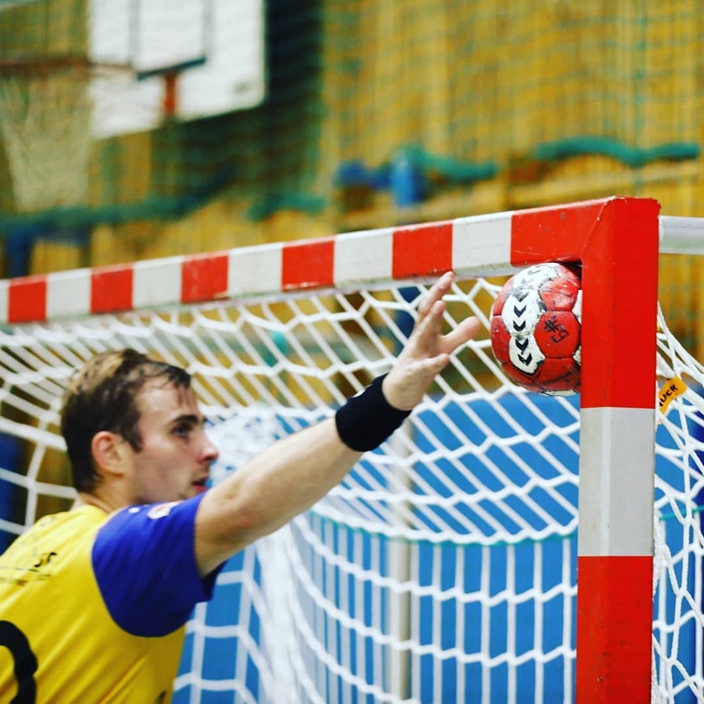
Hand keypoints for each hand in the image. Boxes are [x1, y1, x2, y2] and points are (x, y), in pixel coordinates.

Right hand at [382, 271, 480, 410]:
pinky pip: (425, 367)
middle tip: (446, 279)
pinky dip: (434, 362)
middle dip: (435, 295)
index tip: (451, 273)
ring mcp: (414, 354)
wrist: (401, 390)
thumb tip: (478, 320)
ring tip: (441, 304)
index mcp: (425, 330)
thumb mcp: (443, 347)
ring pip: (422, 334)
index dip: (440, 290)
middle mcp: (418, 338)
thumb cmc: (422, 362)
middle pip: (425, 313)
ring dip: (431, 319)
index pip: (431, 305)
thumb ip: (459, 335)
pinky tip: (445, 358)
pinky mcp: (414, 373)